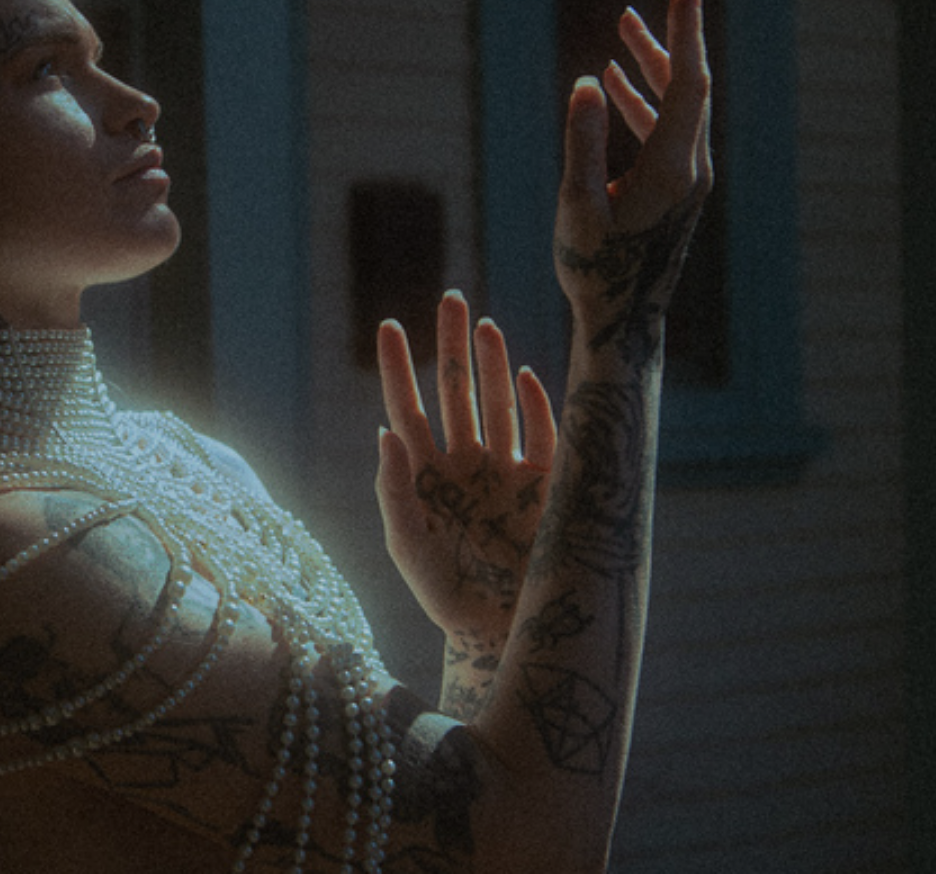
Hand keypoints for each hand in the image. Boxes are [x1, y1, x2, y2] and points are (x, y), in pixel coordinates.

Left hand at [375, 291, 555, 639]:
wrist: (505, 637)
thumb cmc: (447, 599)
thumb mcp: (408, 548)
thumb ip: (394, 492)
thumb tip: (384, 432)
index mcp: (425, 476)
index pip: (406, 407)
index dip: (397, 366)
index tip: (386, 323)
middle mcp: (466, 465)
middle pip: (455, 391)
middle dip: (452, 345)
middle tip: (451, 297)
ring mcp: (509, 471)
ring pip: (499, 402)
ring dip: (493, 363)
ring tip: (484, 325)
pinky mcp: (551, 486)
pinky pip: (547, 434)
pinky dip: (538, 404)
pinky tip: (527, 375)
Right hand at [555, 0, 713, 360]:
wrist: (622, 318)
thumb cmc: (594, 268)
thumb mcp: (577, 206)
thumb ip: (583, 141)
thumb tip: (589, 82)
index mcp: (671, 168)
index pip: (688, 82)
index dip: (684, 32)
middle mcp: (690, 168)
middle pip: (691, 85)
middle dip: (674, 37)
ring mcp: (687, 179)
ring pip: (679, 106)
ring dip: (654, 66)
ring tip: (626, 27)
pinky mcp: (676, 189)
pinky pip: (667, 128)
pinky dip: (645, 100)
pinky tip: (616, 83)